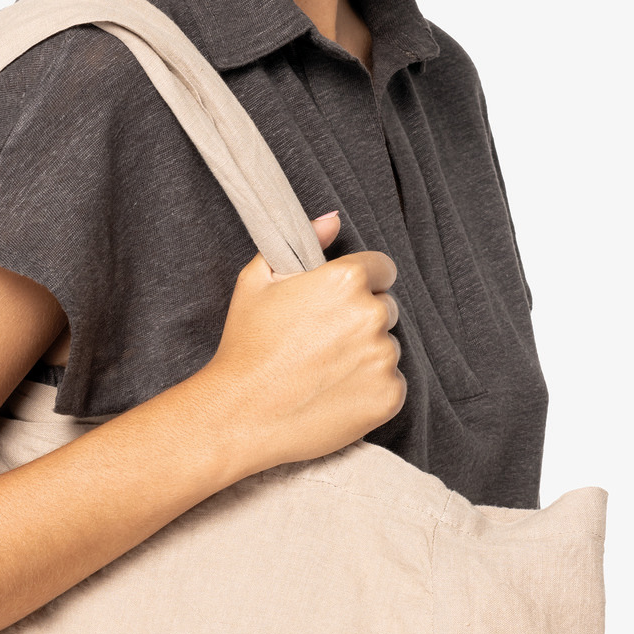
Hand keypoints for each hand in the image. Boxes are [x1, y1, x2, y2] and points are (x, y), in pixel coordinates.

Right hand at [202, 210, 404, 470]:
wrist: (240, 414)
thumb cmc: (245, 346)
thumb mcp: (257, 280)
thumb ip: (301, 241)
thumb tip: (333, 219)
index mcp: (346, 280)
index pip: (383, 268)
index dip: (362, 283)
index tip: (341, 304)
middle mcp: (372, 315)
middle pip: (387, 308)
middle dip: (363, 320)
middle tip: (323, 343)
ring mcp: (383, 358)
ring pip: (388, 348)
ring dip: (367, 356)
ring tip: (324, 372)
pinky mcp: (389, 396)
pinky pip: (393, 384)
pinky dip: (371, 390)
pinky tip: (335, 394)